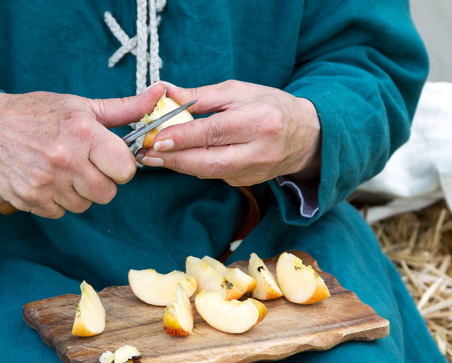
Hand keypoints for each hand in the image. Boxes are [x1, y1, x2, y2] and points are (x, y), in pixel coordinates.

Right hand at [0, 84, 165, 217]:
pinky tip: (46, 180)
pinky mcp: (30, 199)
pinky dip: (56, 201)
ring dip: (78, 193)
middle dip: (101, 181)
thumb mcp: (80, 105)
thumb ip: (123, 109)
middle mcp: (65, 159)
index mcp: (82, 132)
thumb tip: (159, 94)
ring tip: (63, 170)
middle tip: (84, 165)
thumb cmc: (37, 114)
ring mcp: (45, 182)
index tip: (109, 158)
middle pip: (107, 193)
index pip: (126, 170)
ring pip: (84, 206)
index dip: (120, 166)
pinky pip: (60, 213)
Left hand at [135, 80, 321, 185]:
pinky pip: (214, 176)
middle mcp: (258, 150)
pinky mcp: (247, 182)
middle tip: (146, 155)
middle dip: (174, 160)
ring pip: (209, 172)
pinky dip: (194, 167)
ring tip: (152, 157)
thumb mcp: (238, 91)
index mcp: (258, 121)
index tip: (158, 139)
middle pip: (210, 162)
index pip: (216, 132)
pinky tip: (178, 159)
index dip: (185, 137)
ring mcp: (254, 171)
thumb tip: (164, 91)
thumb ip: (200, 95)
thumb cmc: (269, 106)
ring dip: (178, 165)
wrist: (305, 136)